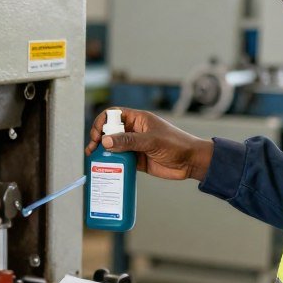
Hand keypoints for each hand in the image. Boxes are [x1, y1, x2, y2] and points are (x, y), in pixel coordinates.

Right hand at [85, 108, 212, 181]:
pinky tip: (105, 168)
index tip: (97, 134)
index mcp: (138, 119)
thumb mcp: (151, 141)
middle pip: (109, 131)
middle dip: (98, 138)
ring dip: (102, 152)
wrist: (191, 162)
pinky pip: (120, 160)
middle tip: (92, 148)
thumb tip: (106, 141)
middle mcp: (134, 131)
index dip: (102, 122)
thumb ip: (129, 141)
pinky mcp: (136, 160)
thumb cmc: (176, 144)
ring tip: (93, 159)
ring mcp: (134, 145)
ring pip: (113, 146)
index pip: (113, 115)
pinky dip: (111, 163)